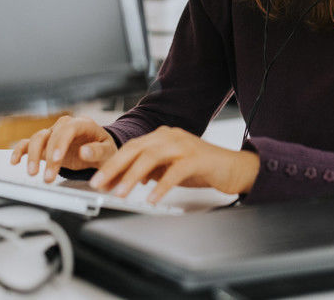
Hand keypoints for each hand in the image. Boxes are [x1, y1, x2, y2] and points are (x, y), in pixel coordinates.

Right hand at [9, 115, 116, 182]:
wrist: (100, 151)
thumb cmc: (106, 150)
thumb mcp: (109, 151)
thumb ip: (98, 151)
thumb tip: (84, 152)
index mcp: (83, 124)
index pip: (68, 129)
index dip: (60, 142)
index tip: (56, 158)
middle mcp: (65, 126)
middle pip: (50, 135)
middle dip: (47, 157)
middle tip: (47, 177)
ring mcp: (54, 134)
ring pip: (37, 139)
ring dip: (32, 156)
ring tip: (32, 173)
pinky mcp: (45, 144)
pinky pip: (29, 143)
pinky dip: (20, 150)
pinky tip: (15, 161)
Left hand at [89, 126, 258, 204]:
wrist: (235, 167)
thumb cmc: (203, 168)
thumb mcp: (170, 169)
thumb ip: (151, 171)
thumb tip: (127, 180)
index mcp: (162, 136)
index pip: (130, 148)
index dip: (112, 164)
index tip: (97, 180)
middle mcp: (170, 136)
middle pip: (136, 148)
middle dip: (114, 167)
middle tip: (99, 184)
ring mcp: (183, 145)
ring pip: (151, 156)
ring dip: (132, 176)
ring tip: (120, 193)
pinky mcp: (197, 158)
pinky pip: (174, 171)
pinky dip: (161, 185)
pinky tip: (151, 198)